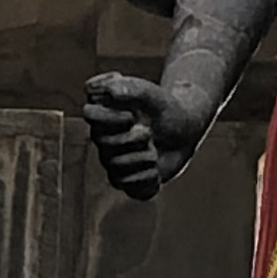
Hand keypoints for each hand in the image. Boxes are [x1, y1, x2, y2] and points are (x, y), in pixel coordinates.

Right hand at [83, 70, 200, 200]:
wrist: (186, 128)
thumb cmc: (165, 108)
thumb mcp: (152, 94)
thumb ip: (132, 88)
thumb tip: (111, 91)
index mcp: (102, 113)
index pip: (90, 114)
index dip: (110, 118)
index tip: (132, 115)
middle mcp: (103, 139)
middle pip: (105, 145)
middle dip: (132, 139)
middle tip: (149, 132)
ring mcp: (114, 161)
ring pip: (116, 170)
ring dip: (143, 158)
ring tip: (155, 148)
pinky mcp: (130, 181)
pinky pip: (131, 189)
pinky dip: (148, 179)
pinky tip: (156, 167)